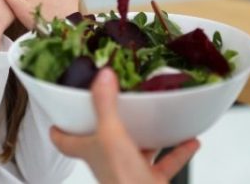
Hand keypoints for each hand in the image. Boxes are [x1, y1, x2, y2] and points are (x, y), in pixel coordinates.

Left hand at [50, 69, 199, 183]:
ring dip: (149, 134)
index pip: (65, 141)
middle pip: (103, 141)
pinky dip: (178, 151)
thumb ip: (106, 105)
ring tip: (157, 116)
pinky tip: (190, 140)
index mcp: (91, 151)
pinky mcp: (150, 180)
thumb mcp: (112, 136)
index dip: (60, 128)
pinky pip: (166, 162)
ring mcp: (130, 171)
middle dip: (110, 122)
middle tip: (118, 102)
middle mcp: (108, 162)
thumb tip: (103, 76)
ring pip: (137, 148)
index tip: (60, 114)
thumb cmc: (122, 180)